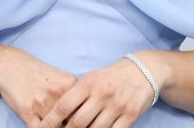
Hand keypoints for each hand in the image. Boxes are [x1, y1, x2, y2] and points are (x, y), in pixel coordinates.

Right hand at [0, 45, 77, 126]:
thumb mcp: (60, 78)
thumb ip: (73, 95)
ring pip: (55, 127)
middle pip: (72, 121)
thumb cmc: (38, 74)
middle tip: (64, 123)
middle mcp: (57, 92)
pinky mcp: (27, 112)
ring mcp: (41, 102)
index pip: (84, 110)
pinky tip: (41, 124)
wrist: (11, 65)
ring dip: (55, 127)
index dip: (82, 119)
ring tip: (53, 122)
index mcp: (69, 83)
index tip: (82, 122)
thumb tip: (84, 116)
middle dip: (69, 126)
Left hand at [40, 51, 171, 126]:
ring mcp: (116, 105)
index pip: (64, 105)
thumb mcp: (93, 77)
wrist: (143, 70)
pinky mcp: (130, 116)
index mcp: (89, 82)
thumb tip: (59, 113)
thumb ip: (77, 93)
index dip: (50, 121)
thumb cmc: (112, 76)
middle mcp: (102, 93)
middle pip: (77, 123)